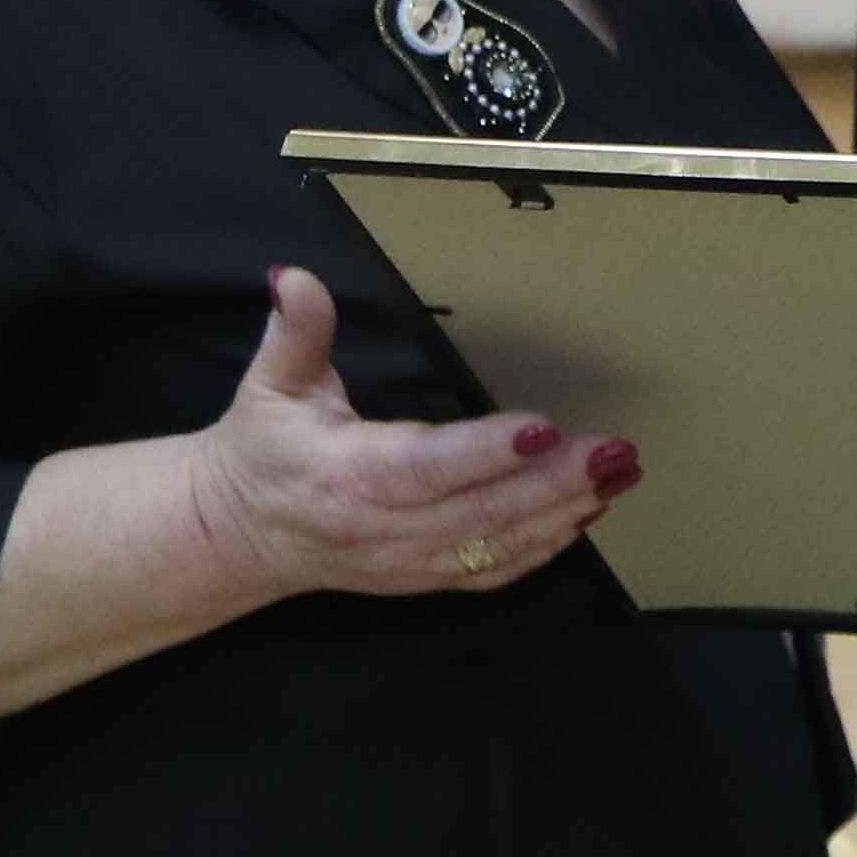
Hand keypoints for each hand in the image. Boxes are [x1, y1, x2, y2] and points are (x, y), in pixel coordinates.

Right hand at [191, 267, 638, 599]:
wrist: (237, 533)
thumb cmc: (262, 449)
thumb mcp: (269, 383)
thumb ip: (295, 331)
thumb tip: (295, 278)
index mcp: (347, 474)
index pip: (425, 467)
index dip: (484, 453)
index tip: (542, 428)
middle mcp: (383, 527)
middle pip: (481, 511)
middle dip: (555, 482)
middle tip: (614, 449)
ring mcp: (407, 561)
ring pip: (497, 545)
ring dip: (564, 513)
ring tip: (619, 475)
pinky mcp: (424, 578)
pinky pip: (493, 570)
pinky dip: (544, 548)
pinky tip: (586, 514)